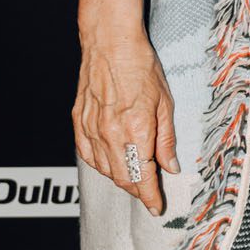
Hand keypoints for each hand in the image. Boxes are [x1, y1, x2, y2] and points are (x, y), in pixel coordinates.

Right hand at [73, 30, 177, 216]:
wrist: (110, 44)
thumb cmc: (140, 66)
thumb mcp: (164, 102)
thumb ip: (166, 139)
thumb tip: (171, 166)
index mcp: (136, 130)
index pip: (144, 176)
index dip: (151, 196)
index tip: (157, 206)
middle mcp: (110, 134)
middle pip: (124, 178)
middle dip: (138, 190)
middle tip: (149, 194)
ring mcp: (91, 130)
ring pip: (105, 170)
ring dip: (120, 179)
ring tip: (134, 178)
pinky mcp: (78, 123)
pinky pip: (88, 156)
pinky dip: (100, 165)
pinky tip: (110, 164)